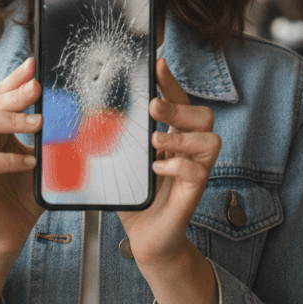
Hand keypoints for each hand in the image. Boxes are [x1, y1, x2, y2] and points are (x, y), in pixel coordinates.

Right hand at [0, 56, 43, 256]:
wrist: (10, 231)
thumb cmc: (24, 194)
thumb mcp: (41, 160)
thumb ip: (50, 140)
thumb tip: (78, 115)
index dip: (14, 79)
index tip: (33, 65)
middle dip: (16, 93)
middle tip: (38, 88)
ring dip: (11, 119)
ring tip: (38, 123)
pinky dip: (9, 158)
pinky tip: (30, 162)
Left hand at [118, 58, 220, 269]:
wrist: (145, 239)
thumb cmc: (135, 199)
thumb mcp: (120, 162)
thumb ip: (113, 138)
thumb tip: (91, 110)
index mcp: (173, 137)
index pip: (179, 101)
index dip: (171, 82)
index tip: (157, 64)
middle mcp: (189, 151)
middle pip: (203, 115)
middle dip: (179, 107)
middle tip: (154, 108)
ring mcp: (195, 171)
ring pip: (210, 140)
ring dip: (181, 136)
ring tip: (155, 143)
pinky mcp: (193, 193)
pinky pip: (197, 171)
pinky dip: (177, 167)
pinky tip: (157, 170)